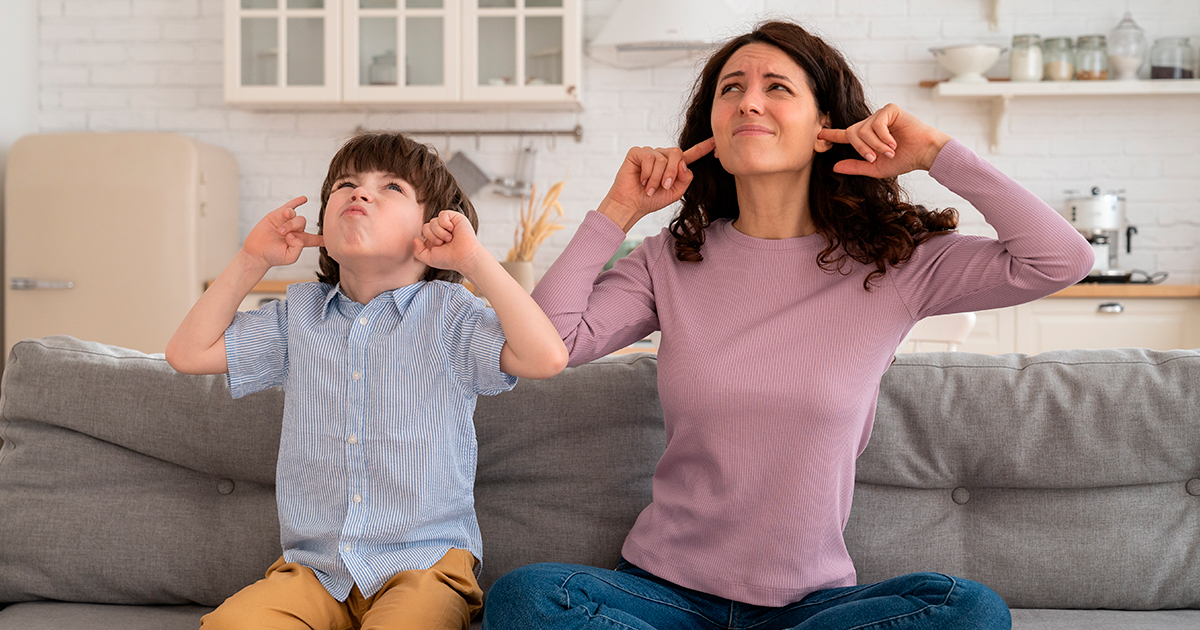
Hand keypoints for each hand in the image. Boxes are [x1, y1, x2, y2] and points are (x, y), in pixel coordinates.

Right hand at [241, 197, 323, 268]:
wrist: (257, 251)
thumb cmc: (273, 256)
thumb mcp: (290, 257)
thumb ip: (298, 247)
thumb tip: (295, 233)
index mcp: (301, 241)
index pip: (315, 238)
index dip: (323, 237)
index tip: (332, 237)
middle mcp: (296, 230)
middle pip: (302, 222)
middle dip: (292, 227)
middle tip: (281, 234)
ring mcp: (287, 221)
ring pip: (294, 215)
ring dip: (288, 221)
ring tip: (279, 229)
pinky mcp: (278, 215)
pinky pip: (290, 205)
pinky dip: (297, 201)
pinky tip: (304, 199)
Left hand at [414, 210, 484, 275]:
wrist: (464, 257)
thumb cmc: (449, 259)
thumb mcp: (429, 258)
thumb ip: (418, 251)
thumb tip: (415, 239)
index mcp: (435, 238)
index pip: (424, 231)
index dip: (428, 238)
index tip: (438, 246)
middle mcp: (441, 230)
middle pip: (426, 226)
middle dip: (433, 236)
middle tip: (443, 243)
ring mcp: (449, 223)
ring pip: (433, 221)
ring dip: (440, 232)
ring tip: (449, 239)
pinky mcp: (456, 217)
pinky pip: (442, 214)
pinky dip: (445, 223)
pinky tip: (452, 230)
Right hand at [597, 138, 715, 231]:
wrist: (632, 205)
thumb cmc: (651, 200)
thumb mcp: (675, 192)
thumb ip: (685, 178)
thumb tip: (683, 163)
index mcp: (674, 166)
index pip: (692, 154)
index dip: (704, 147)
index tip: (716, 141)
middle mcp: (663, 156)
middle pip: (677, 154)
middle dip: (672, 172)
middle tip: (663, 187)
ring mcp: (650, 153)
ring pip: (663, 158)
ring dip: (657, 177)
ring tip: (649, 188)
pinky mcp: (637, 152)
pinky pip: (649, 158)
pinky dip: (647, 173)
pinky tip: (641, 180)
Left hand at [817, 103, 951, 178]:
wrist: (925, 153)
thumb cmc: (904, 160)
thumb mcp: (876, 168)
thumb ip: (856, 167)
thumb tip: (834, 167)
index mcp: (867, 137)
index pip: (846, 134)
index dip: (832, 134)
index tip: (819, 133)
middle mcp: (871, 124)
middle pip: (852, 133)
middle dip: (861, 148)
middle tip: (874, 158)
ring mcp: (880, 115)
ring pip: (863, 130)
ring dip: (875, 145)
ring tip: (890, 150)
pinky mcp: (889, 109)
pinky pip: (876, 124)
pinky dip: (883, 137)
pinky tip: (894, 142)